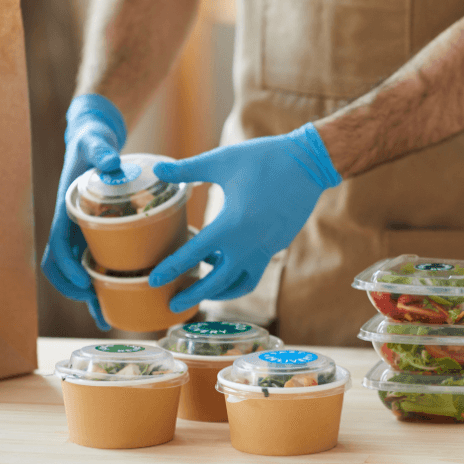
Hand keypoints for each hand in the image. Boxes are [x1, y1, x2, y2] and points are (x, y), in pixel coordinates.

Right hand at [41, 94, 126, 330]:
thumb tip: (110, 161)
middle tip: (99, 310)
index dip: (67, 270)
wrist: (91, 138)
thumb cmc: (91, 141)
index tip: (84, 285)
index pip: (57, 247)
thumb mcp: (94, 143)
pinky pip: (94, 260)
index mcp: (65, 210)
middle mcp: (69, 225)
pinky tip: (121, 294)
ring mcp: (81, 230)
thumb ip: (100, 151)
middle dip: (76, 291)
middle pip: (63, 268)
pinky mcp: (94, 231)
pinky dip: (102, 279)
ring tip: (107, 317)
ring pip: (78, 270)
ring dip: (89, 294)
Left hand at [149, 123, 341, 311]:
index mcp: (231, 225)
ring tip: (203, 286)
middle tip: (173, 304)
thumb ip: (187, 169)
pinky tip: (226, 258)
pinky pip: (254, 268)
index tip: (154, 281)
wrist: (310, 163)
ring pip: (240, 282)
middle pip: (218, 283)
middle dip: (194, 295)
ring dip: (220, 289)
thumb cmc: (264, 159)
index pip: (193, 255)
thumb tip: (157, 167)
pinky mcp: (278, 244)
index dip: (171, 269)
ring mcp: (267, 247)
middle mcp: (249, 244)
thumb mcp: (222, 161)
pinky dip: (237, 271)